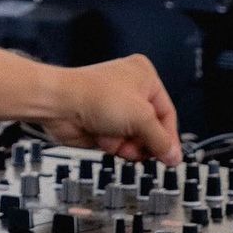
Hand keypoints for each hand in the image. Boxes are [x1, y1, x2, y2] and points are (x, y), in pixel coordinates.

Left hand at [42, 54, 180, 165]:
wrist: (59, 104)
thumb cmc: (93, 95)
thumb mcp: (141, 118)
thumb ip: (161, 140)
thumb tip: (173, 155)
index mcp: (144, 76)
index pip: (168, 113)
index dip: (169, 137)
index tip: (170, 156)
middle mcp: (130, 90)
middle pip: (152, 130)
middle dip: (143, 141)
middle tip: (137, 143)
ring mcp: (115, 108)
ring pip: (135, 140)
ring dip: (126, 144)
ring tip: (114, 136)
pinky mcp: (103, 124)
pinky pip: (119, 144)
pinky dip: (112, 145)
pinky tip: (102, 137)